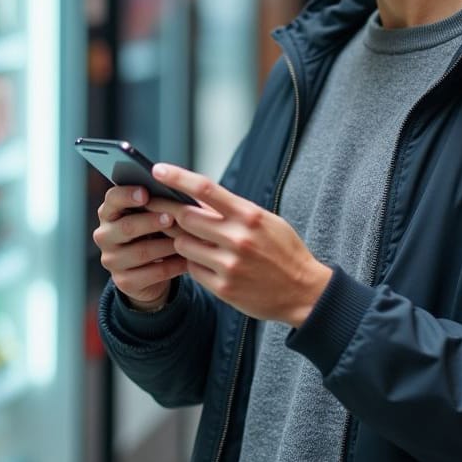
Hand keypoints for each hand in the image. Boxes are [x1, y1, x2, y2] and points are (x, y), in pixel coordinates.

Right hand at [92, 185, 188, 310]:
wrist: (150, 269)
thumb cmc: (154, 230)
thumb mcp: (151, 214)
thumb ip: (156, 201)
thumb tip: (175, 189)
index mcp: (109, 212)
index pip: (112, 198)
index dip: (128, 195)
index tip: (146, 193)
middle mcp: (104, 235)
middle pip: (126, 227)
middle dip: (151, 221)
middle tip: (171, 218)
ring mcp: (111, 260)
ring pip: (140, 252)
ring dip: (166, 245)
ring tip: (187, 240)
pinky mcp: (123, 281)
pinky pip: (151, 273)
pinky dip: (172, 266)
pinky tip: (187, 260)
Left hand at [150, 163, 332, 326]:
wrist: (304, 292)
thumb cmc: (283, 251)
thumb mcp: (265, 221)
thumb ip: (233, 210)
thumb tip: (197, 198)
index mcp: (249, 216)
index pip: (206, 189)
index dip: (178, 177)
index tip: (158, 169)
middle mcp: (237, 239)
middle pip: (185, 218)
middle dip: (173, 214)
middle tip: (163, 210)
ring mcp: (228, 265)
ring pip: (183, 244)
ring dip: (182, 240)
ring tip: (194, 240)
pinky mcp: (223, 288)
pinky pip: (192, 269)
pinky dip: (194, 263)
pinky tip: (208, 262)